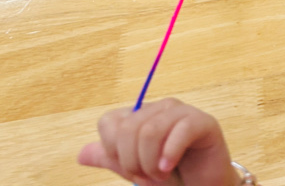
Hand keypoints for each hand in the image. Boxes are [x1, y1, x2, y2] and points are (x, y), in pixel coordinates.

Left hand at [77, 99, 240, 185]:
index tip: (129, 168)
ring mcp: (182, 112)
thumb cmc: (171, 176)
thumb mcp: (135, 170)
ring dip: (151, 163)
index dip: (113, 150)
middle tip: (147, 175)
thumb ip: (111, 159)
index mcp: (141, 116)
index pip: (110, 122)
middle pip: (128, 129)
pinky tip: (169, 167)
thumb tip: (81, 154)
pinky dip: (169, 155)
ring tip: (160, 174)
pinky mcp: (203, 122)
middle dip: (133, 161)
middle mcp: (159, 108)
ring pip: (150, 131)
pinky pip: (180, 130)